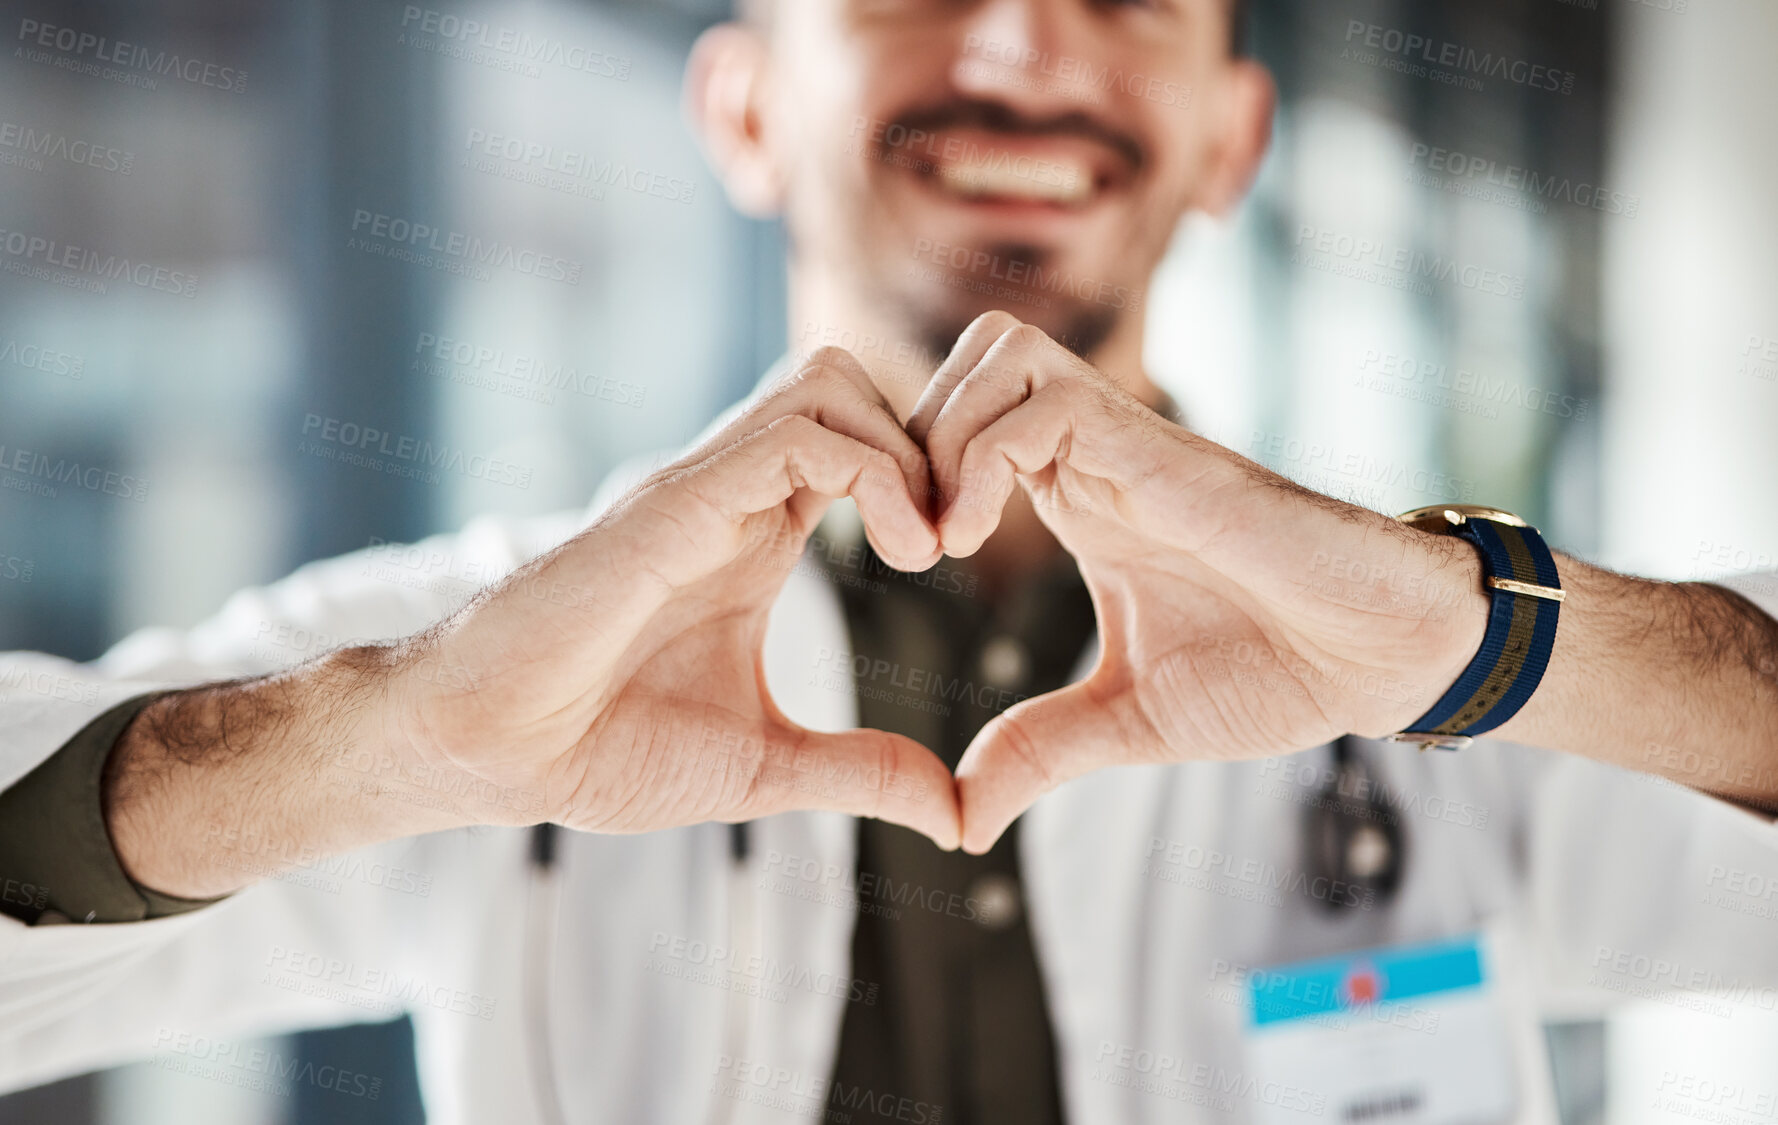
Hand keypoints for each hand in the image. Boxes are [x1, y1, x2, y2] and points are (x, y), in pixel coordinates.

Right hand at [108, 350, 959, 899]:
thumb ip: (861, 774)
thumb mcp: (763, 769)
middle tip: (954, 539)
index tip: (958, 559)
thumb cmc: (597, 748)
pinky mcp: (674, 503)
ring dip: (904, 449)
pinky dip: (872, 471)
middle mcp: (729, 493)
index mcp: (752, 533)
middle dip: (926, 441)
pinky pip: (796, 432)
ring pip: (827, 380)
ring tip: (926, 549)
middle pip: (848, 382)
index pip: (858, 442)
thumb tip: (955, 816)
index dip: (923, 479)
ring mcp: (700, 488)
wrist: (485, 753)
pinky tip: (897, 554)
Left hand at [907, 312, 1489, 851]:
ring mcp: (1132, 446)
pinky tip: (975, 536)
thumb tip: (963, 817)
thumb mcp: (1128, 721)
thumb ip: (1041, 750)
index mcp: (1083, 496)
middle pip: (972, 356)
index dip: (913, 469)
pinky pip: (1050, 401)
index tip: (899, 559)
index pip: (969, 418)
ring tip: (939, 539)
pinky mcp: (1169, 455)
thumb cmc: (1279, 670)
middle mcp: (1098, 454)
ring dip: (943, 436)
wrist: (1386, 658)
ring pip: (999, 352)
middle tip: (906, 538)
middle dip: (912, 435)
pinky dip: (985, 456)